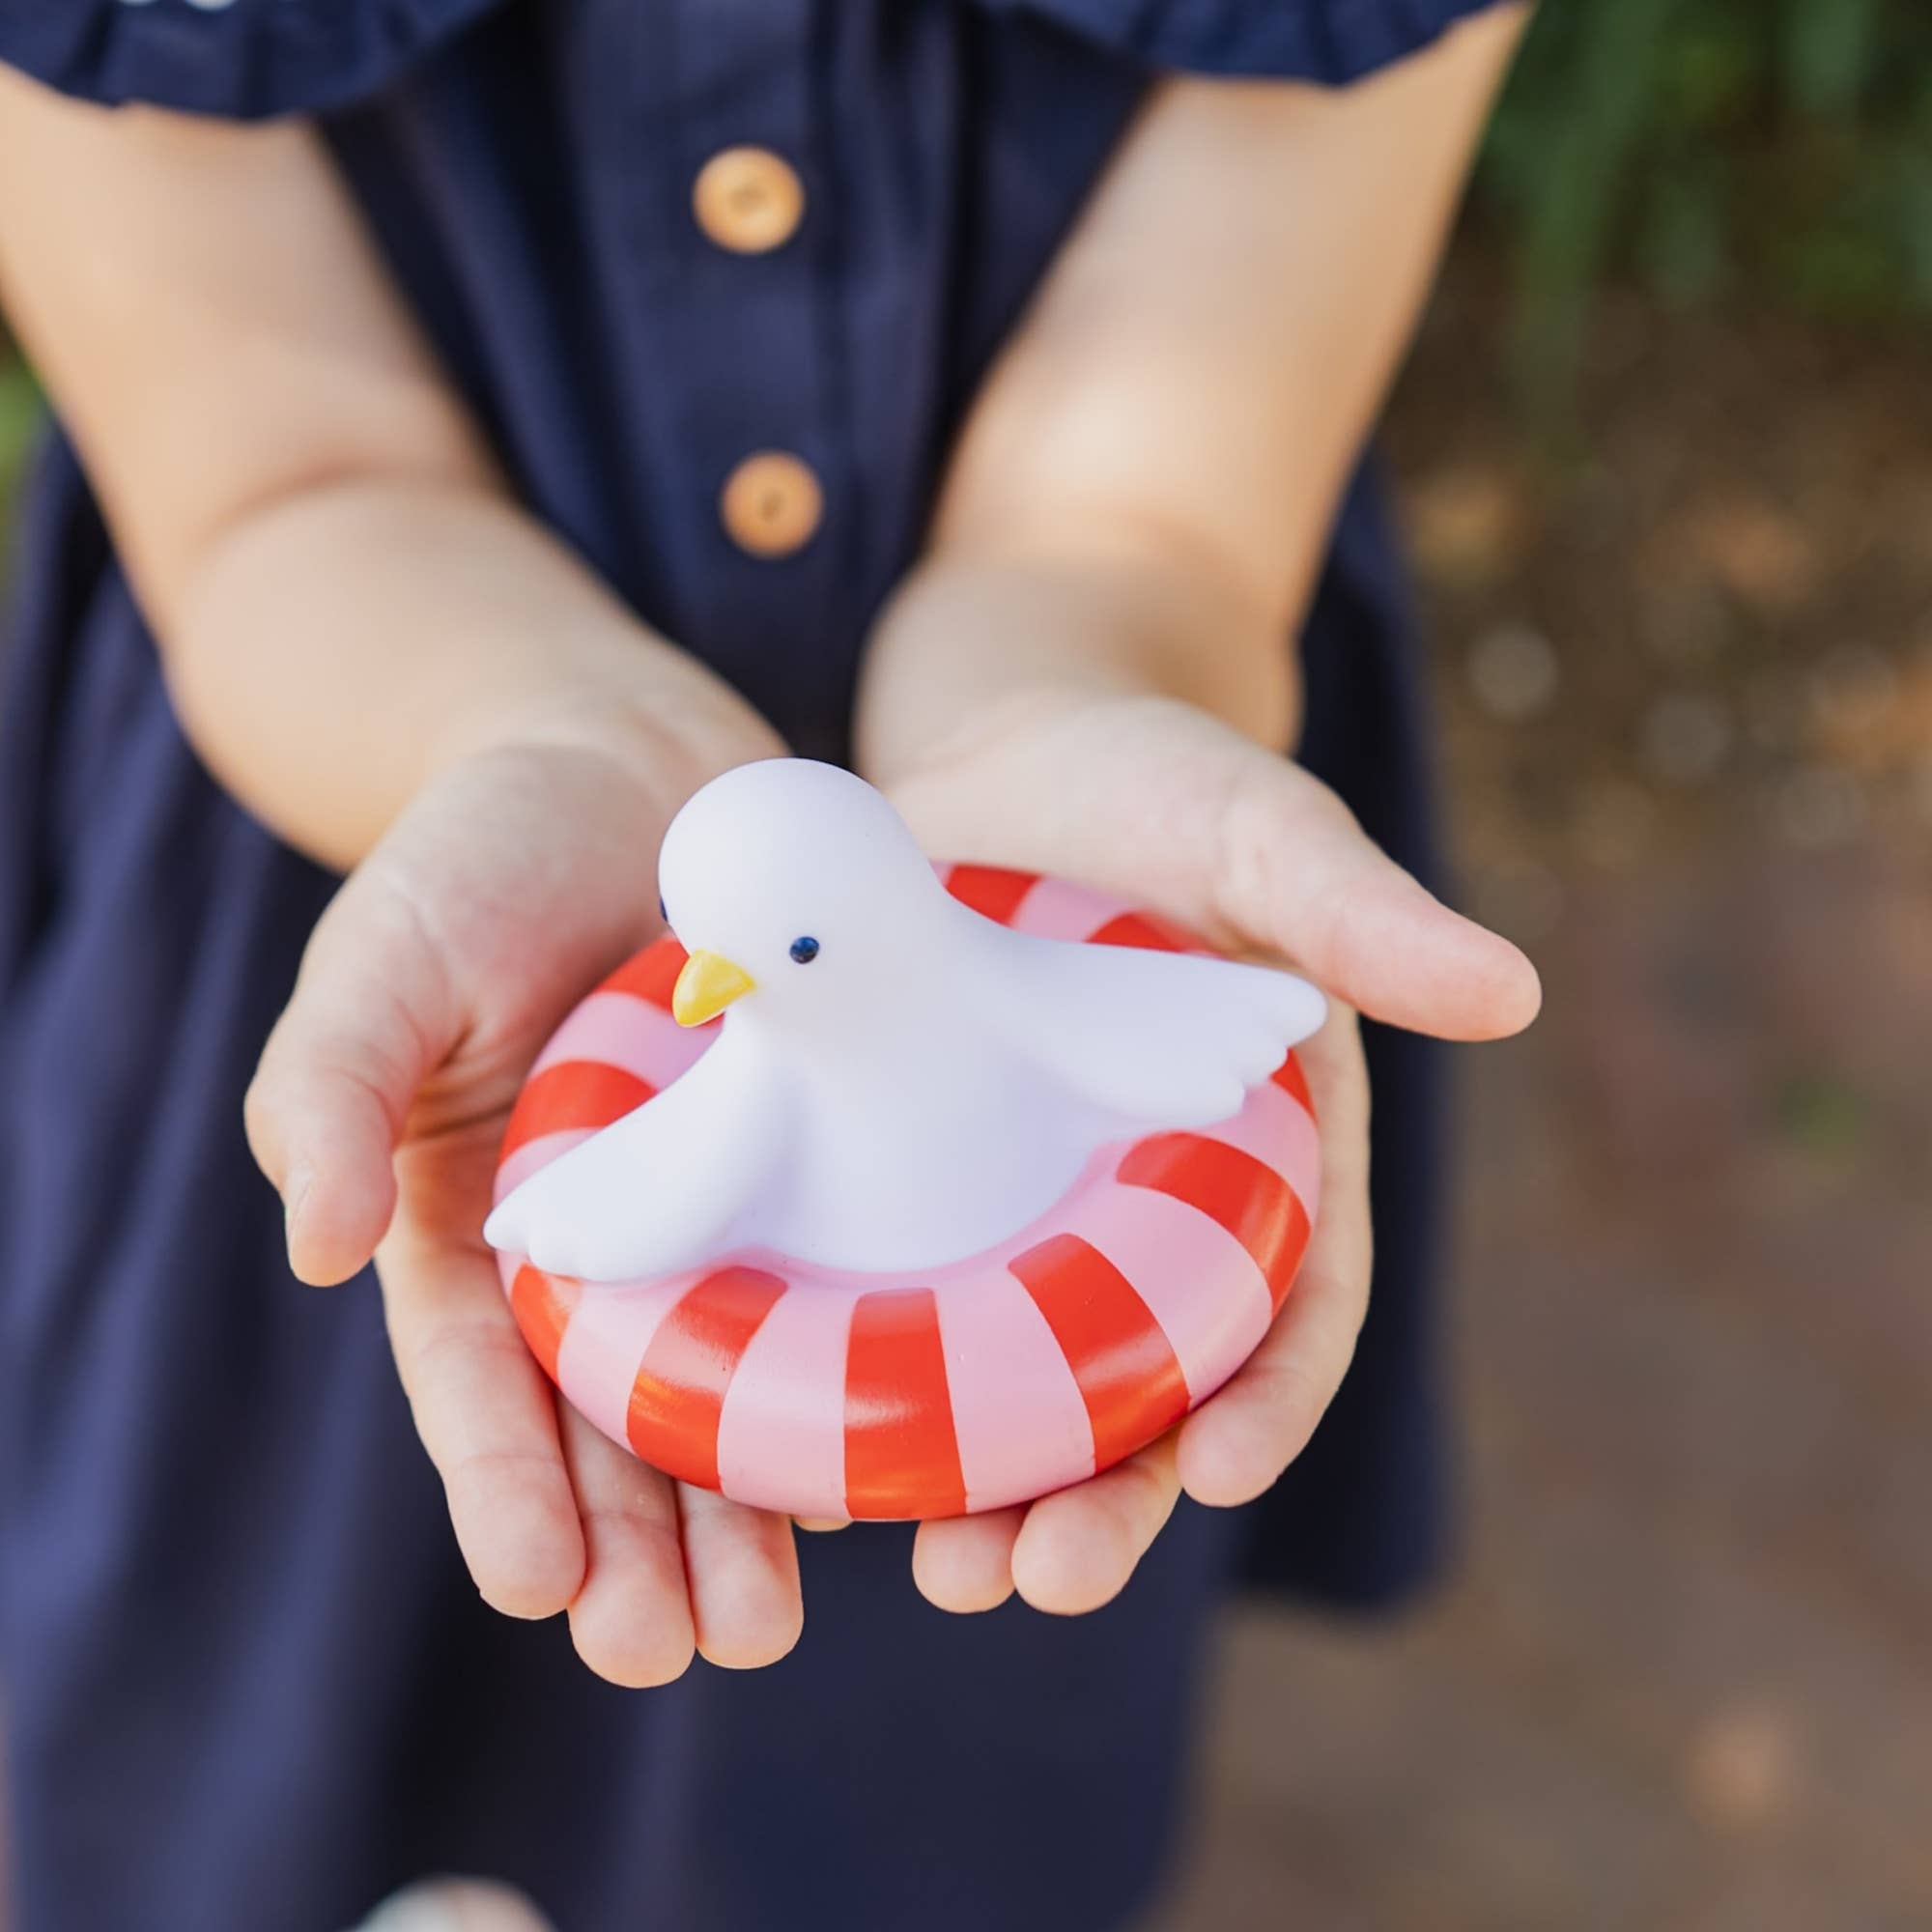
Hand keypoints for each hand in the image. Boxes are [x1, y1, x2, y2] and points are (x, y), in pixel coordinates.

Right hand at [245, 723, 811, 1687]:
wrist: (635, 761)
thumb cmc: (482, 851)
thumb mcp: (384, 952)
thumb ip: (330, 1087)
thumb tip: (308, 1246)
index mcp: (477, 1219)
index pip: (479, 1378)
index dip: (501, 1484)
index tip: (538, 1588)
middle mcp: (600, 1242)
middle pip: (609, 1423)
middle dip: (634, 1546)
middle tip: (674, 1652)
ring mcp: (716, 1207)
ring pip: (729, 1388)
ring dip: (744, 1510)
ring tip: (769, 1620)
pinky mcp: (817, 1162)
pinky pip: (837, 1285)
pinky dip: (856, 1376)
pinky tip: (897, 1460)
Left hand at [861, 688, 1540, 1615]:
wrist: (1008, 744)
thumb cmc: (1159, 784)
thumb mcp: (1260, 833)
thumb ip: (1363, 914)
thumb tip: (1514, 995)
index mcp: (1261, 1159)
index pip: (1290, 1308)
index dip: (1269, 1400)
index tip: (1226, 1471)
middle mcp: (1147, 1212)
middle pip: (1144, 1388)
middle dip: (1109, 1496)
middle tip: (1040, 1580)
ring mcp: (1026, 1209)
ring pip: (1016, 1381)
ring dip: (984, 1486)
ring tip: (938, 1567)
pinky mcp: (918, 1184)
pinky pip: (895, 1305)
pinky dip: (868, 1386)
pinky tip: (807, 1458)